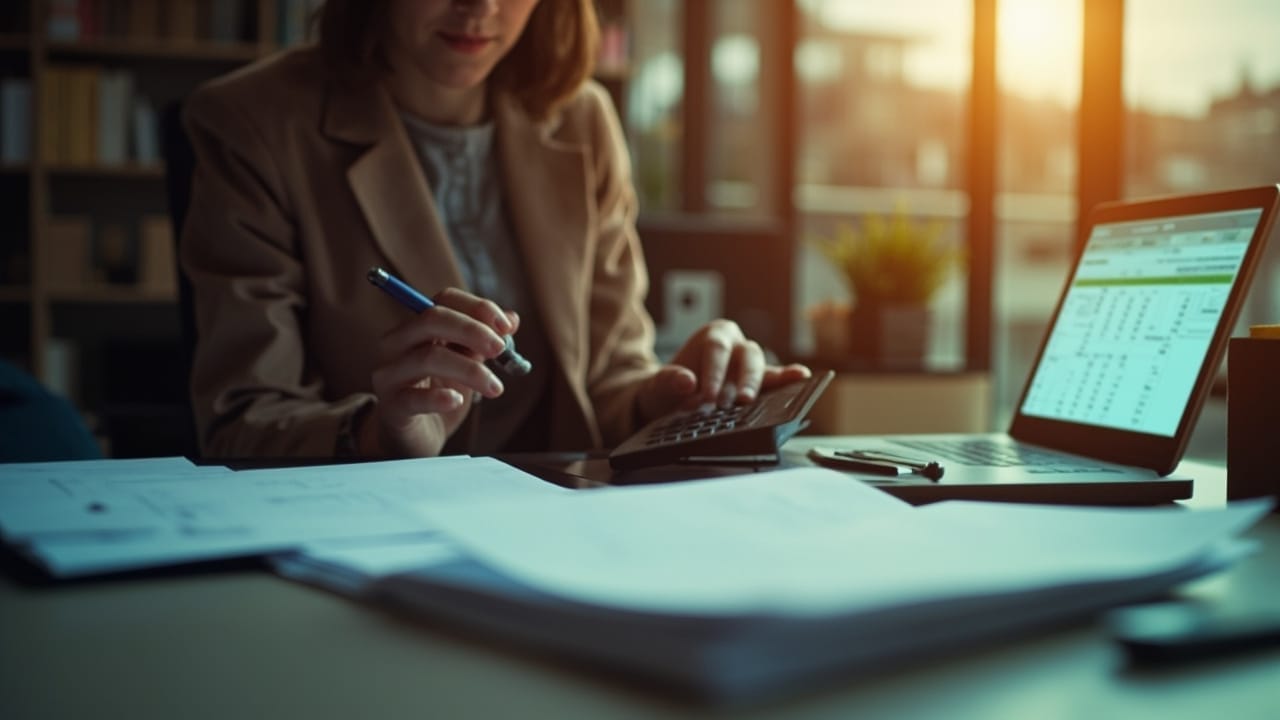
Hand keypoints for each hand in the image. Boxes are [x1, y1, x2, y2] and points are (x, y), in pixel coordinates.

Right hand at [360, 288, 517, 456]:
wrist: (417, 436)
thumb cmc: (440, 392)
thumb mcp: (466, 361)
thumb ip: (484, 340)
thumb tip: (512, 319)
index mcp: (418, 327)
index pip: (444, 299)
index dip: (477, 308)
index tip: (507, 326)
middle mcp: (397, 343)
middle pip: (432, 319)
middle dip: (472, 330)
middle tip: (500, 349)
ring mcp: (390, 373)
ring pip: (428, 358)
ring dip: (470, 370)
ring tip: (495, 388)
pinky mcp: (391, 406)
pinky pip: (413, 398)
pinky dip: (438, 398)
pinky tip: (457, 401)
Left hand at [635, 319, 810, 423]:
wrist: (671, 402)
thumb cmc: (667, 388)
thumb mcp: (658, 384)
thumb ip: (668, 380)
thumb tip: (686, 382)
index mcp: (715, 334)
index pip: (717, 350)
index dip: (713, 373)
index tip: (707, 397)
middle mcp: (738, 344)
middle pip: (746, 357)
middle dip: (743, 379)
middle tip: (738, 401)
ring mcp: (751, 364)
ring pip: (762, 368)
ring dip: (757, 386)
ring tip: (752, 402)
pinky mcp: (760, 382)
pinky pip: (776, 380)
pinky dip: (786, 379)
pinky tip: (802, 378)